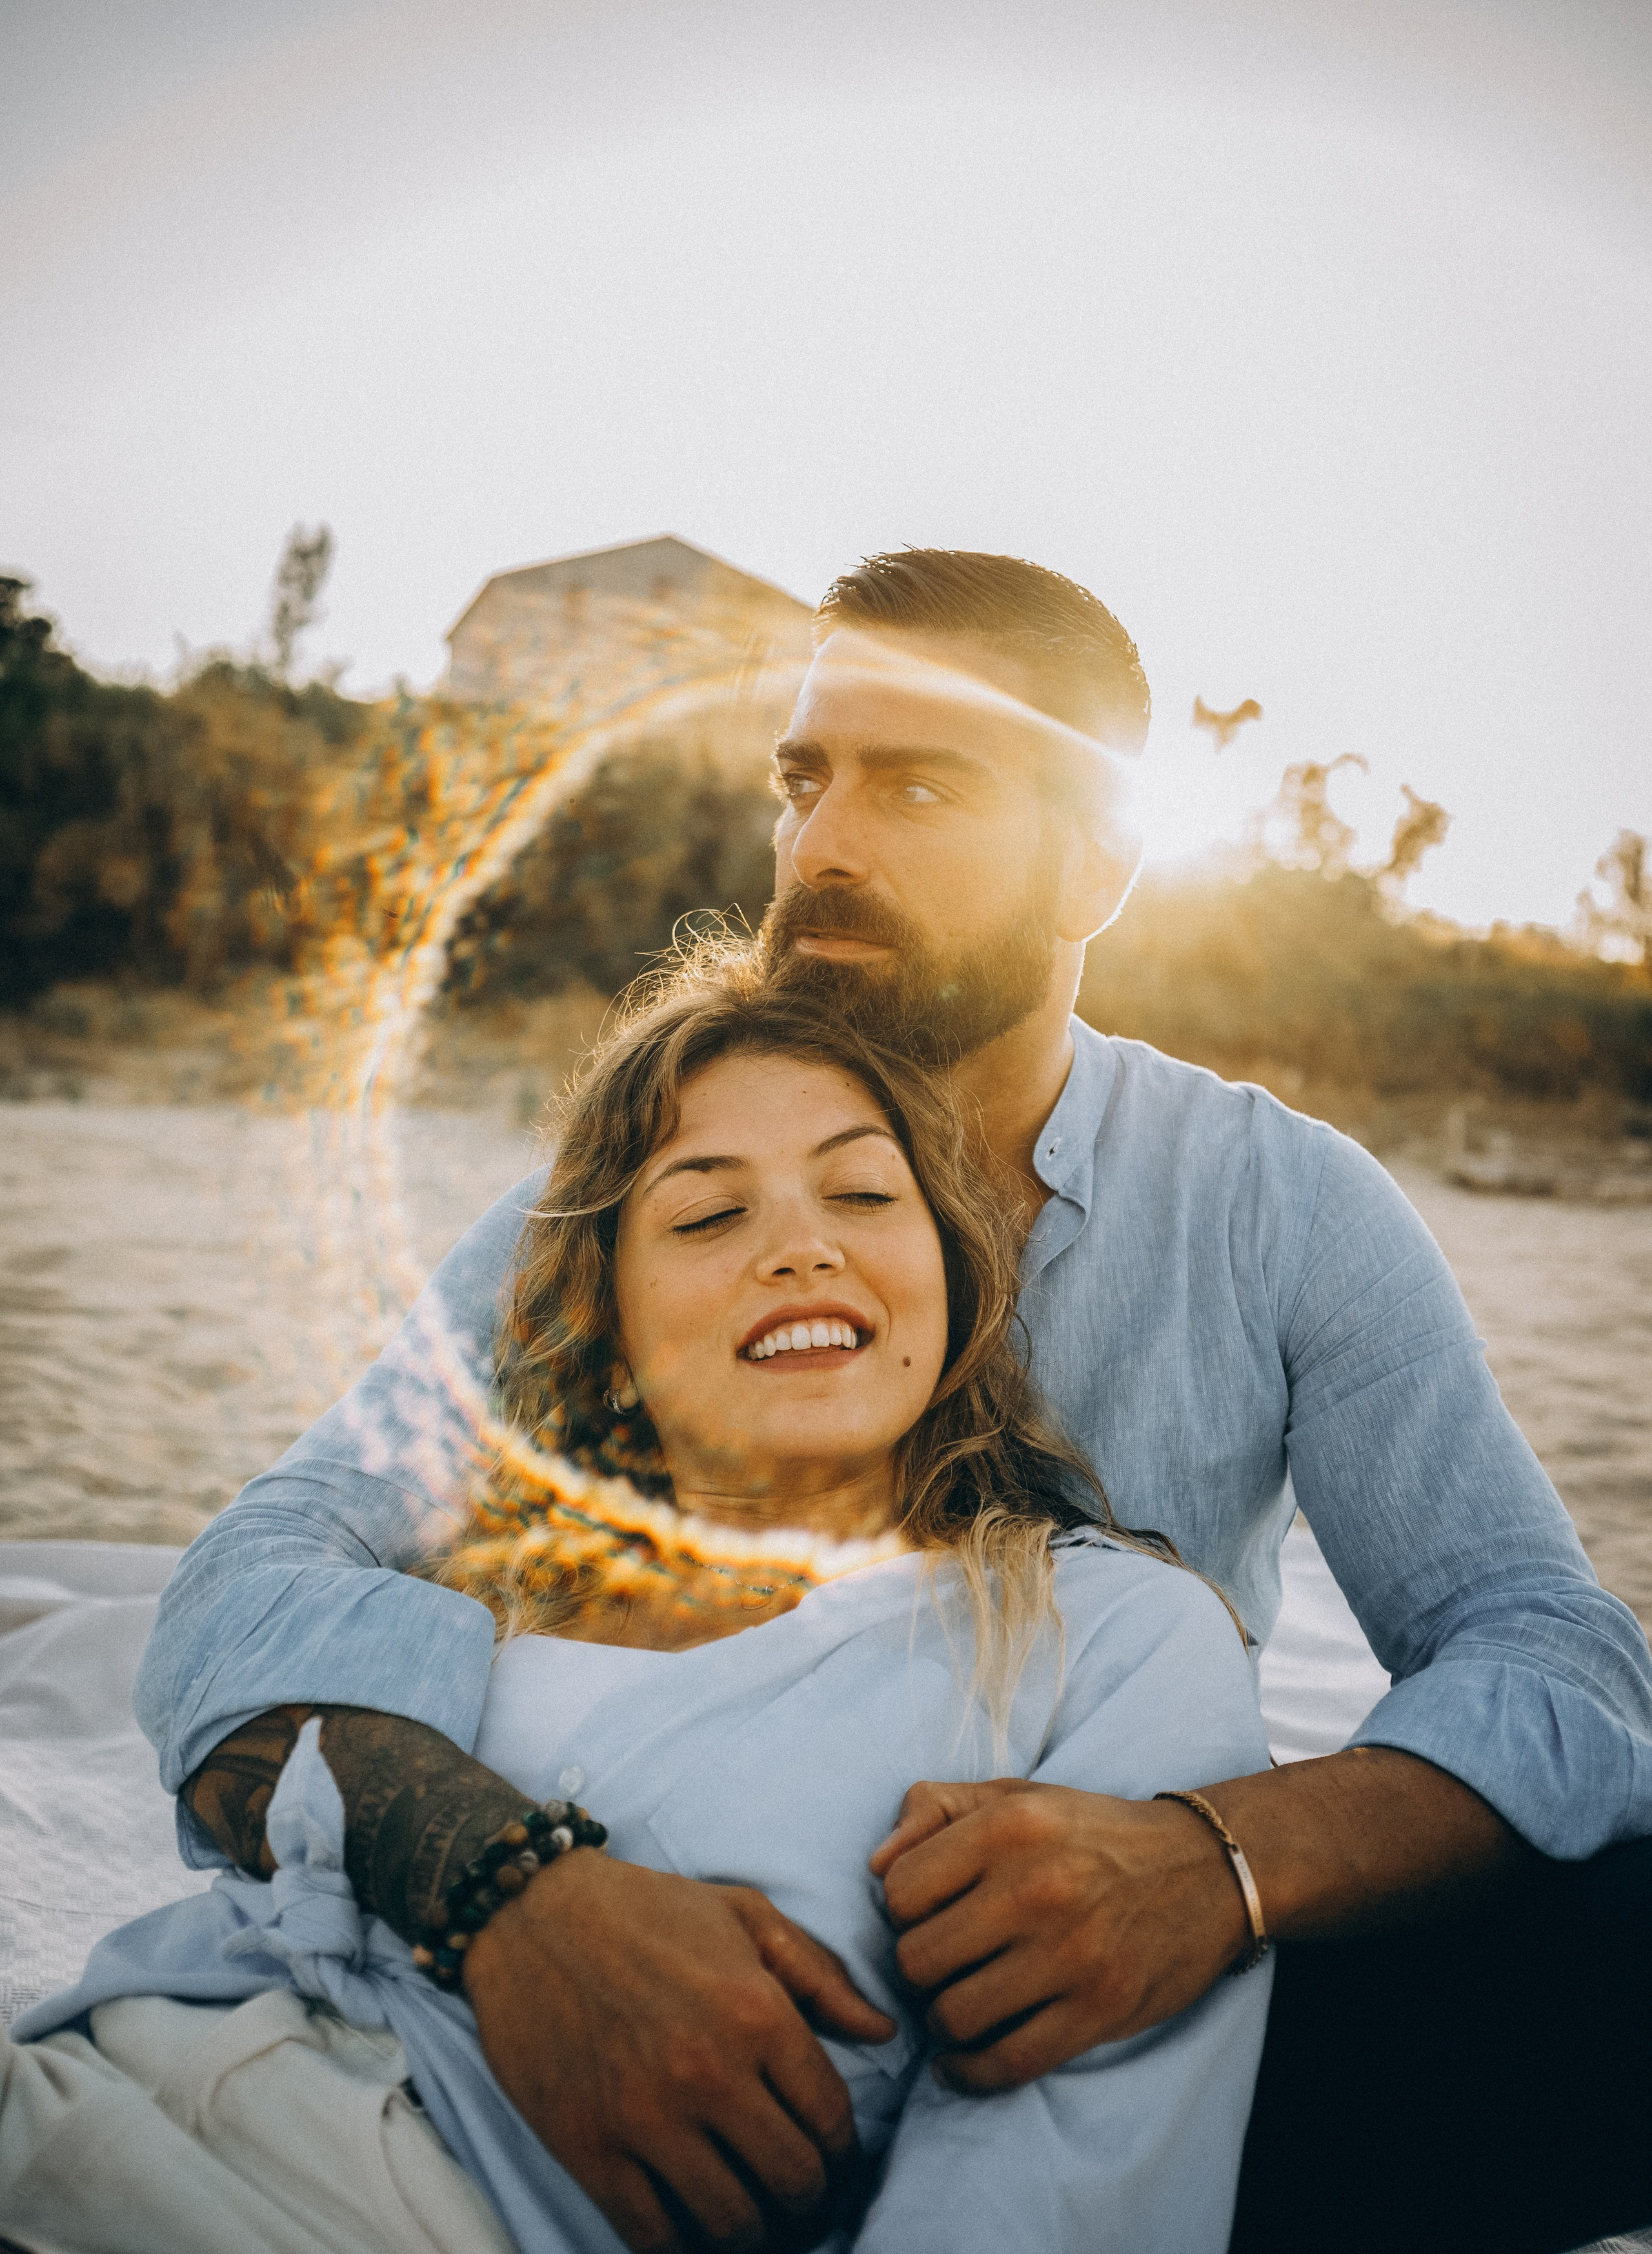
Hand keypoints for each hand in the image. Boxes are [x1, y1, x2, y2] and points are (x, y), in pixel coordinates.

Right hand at [464, 1848, 897, 2253]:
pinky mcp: (587, 2147)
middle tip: (798, 2191)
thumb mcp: (745, 1915)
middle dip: (808, 2196)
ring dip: (753, 2228)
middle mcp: (708, 2070)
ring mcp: (645, 2116)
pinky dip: (682, 2244)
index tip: (833, 2155)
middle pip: (793, 2181)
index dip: (843, 2149)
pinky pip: (653, 2236)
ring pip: (731, 2223)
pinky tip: (689, 2219)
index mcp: (756, 2011)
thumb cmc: (647, 1909)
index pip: (831, 2119)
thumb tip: (884, 2031)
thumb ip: (821, 1977)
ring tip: (751, 2209)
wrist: (530, 1910)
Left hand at [869, 1779, 1245, 2092]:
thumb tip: (874, 1866)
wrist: (1205, 1869)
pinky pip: (1006, 2063)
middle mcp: (1037, 1887)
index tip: (929, 1914)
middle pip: (917, 1960)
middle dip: (918, 1969)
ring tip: (960, 2001)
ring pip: (953, 2015)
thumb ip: (935, 1809)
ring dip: (943, 2020)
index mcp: (1009, 1826)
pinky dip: (969, 2073)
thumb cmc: (1091, 1834)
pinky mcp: (1099, 2010)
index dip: (902, 1910)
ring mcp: (1071, 1955)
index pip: (899, 1892)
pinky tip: (963, 2059)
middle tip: (943, 1962)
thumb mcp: (1016, 1796)